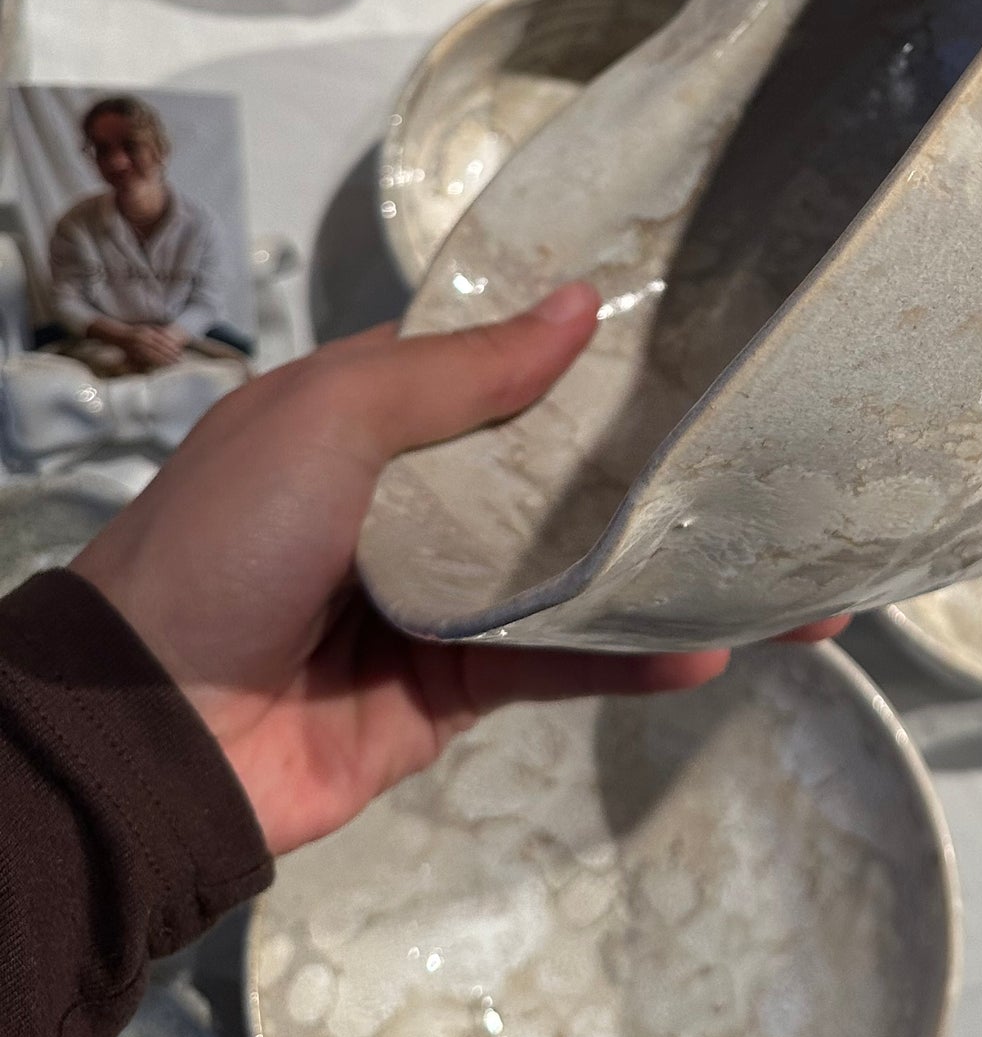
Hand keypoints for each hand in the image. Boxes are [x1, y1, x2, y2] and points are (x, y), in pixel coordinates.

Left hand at [73, 286, 813, 855]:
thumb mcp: (327, 419)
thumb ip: (458, 373)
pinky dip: (633, 657)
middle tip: (770, 439)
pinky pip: (561, 661)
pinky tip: (713, 645)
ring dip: (671, 568)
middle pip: (558, 468)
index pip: (499, 363)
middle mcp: (416, 498)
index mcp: (373, 415)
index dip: (587, 345)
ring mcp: (442, 595)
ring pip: (579, 571)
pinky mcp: (457, 688)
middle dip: (657, 460)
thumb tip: (581, 305)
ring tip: (779, 564)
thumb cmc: (225, 541)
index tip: (693, 321)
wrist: (148, 731)